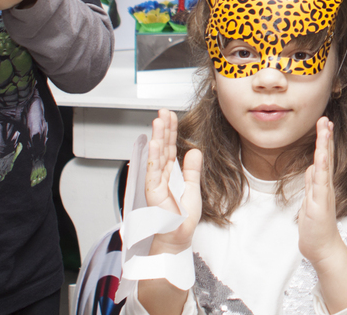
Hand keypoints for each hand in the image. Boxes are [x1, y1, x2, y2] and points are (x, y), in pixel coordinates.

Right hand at [145, 110, 202, 253]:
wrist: (178, 235)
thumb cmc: (182, 216)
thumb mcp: (192, 187)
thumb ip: (192, 169)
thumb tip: (194, 151)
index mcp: (171, 173)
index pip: (170, 147)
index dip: (171, 131)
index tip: (171, 116)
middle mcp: (162, 175)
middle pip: (163, 147)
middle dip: (163, 129)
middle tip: (163, 112)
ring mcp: (156, 182)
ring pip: (157, 155)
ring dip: (157, 137)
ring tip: (158, 121)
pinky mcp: (153, 192)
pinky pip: (153, 171)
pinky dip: (154, 157)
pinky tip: (155, 144)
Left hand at [297, 118, 346, 313]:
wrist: (323, 248)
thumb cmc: (316, 227)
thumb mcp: (310, 201)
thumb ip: (312, 184)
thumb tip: (311, 167)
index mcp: (322, 184)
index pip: (323, 157)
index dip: (323, 140)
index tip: (324, 124)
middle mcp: (325, 185)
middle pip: (326, 156)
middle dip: (325, 137)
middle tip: (326, 118)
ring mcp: (324, 192)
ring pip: (324, 164)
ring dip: (324, 145)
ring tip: (325, 128)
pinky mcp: (321, 202)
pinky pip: (322, 180)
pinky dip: (323, 165)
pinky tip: (322, 154)